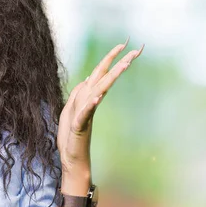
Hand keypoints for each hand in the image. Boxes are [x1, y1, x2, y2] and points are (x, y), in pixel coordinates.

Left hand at [57, 37, 142, 174]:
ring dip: (110, 78)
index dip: (110, 59)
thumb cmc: (70, 138)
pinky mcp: (80, 126)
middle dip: (119, 63)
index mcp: (87, 98)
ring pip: (99, 91)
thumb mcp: (70, 110)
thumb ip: (78, 94)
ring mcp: (86, 114)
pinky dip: (90, 104)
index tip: (122, 45)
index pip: (101, 74)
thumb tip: (87, 79)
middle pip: (105, 79)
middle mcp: (90, 103)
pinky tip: (97, 96)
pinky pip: (86, 113)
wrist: (71, 160)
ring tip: (123, 64)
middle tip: (135, 50)